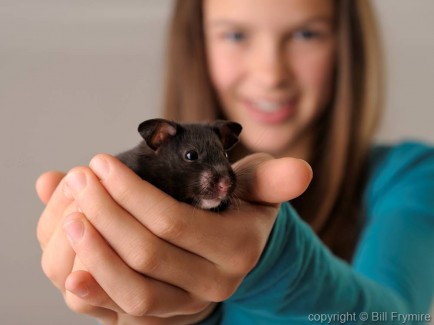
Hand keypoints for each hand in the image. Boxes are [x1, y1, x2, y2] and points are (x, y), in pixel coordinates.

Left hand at [37, 153, 311, 323]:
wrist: (240, 256)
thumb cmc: (242, 212)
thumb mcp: (258, 191)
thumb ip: (274, 179)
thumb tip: (303, 170)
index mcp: (236, 248)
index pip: (174, 222)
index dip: (133, 193)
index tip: (102, 163)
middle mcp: (215, 284)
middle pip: (148, 255)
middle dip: (106, 215)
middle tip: (80, 179)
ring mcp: (190, 306)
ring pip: (135, 292)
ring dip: (96, 254)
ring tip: (70, 215)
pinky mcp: (169, 317)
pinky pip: (128, 315)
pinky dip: (97, 293)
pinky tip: (72, 268)